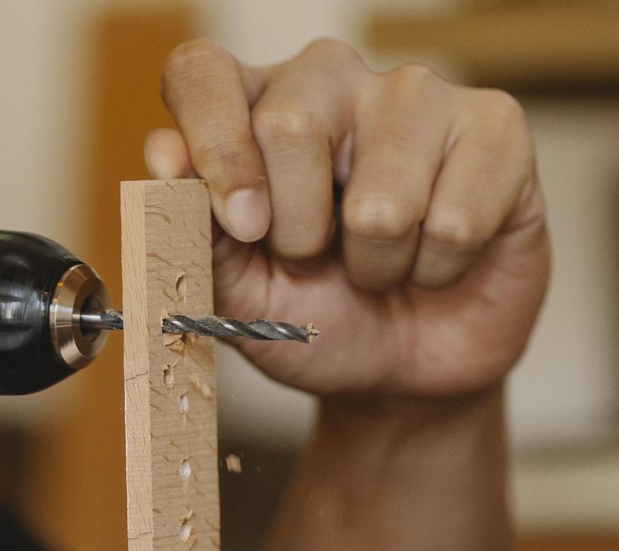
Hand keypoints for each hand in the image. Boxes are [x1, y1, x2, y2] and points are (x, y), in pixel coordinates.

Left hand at [147, 39, 549, 399]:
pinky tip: (436, 258)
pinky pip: (455, 219)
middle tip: (314, 259)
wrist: (397, 370)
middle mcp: (326, 81)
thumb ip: (188, 225)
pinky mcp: (495, 127)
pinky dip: (438, 268)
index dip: (212, 147)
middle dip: (296, 233)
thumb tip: (164, 156)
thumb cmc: (311, 315)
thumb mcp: (231, 290)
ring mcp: (414, 94)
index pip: (200, 72)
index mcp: (247, 106)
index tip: (240, 225)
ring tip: (380, 262)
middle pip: (288, 125)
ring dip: (375, 263)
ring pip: (379, 196)